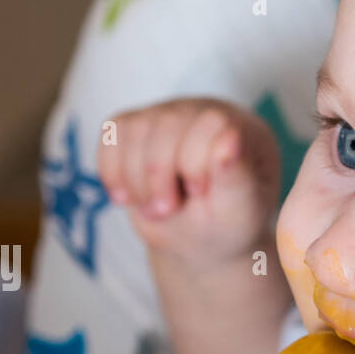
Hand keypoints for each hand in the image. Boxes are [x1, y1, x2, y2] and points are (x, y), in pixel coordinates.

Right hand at [96, 98, 280, 269]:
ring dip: (136, 179)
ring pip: (135, 129)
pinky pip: (112, 132)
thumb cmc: (225, 227)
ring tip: (154, 208)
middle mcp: (205, 113)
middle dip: (159, 176)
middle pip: (167, 123)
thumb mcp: (237, 213)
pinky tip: (129, 197)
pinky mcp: (137, 126)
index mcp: (242, 129)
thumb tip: (231, 136)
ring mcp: (169, 116)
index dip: (194, 163)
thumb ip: (237, 177)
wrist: (198, 240)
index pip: (211, 122)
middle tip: (167, 210)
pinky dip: (113, 171)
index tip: (199, 196)